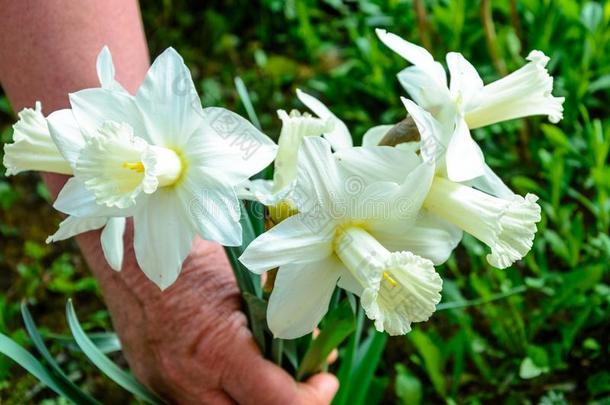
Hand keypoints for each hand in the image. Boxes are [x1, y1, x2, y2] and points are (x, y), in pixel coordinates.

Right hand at [76, 224, 338, 403]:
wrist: (128, 244)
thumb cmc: (193, 251)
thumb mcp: (247, 280)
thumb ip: (279, 318)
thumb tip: (309, 340)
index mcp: (219, 351)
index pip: (280, 403)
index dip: (313, 399)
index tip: (324, 381)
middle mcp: (189, 380)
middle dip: (285, 404)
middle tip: (304, 382)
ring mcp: (166, 384)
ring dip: (253, 399)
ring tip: (273, 372)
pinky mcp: (153, 379)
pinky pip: (198, 401)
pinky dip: (225, 391)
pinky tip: (235, 366)